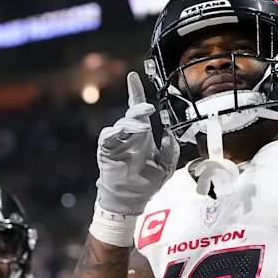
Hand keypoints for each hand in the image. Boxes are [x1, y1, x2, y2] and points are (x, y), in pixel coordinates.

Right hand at [95, 72, 179, 217]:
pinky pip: (108, 136)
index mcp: (142, 135)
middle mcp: (128, 135)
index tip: (134, 77)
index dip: (136, 93)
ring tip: (144, 129)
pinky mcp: (106, 150)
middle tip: (149, 109)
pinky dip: (116, 131)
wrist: (130, 200)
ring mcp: (116, 142)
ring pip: (122, 123)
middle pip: (131, 113)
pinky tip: (125, 132)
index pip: (138, 110)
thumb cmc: (146, 183)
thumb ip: (170, 150)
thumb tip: (169, 134)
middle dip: (139, 107)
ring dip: (133, 123)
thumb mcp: (166, 166)